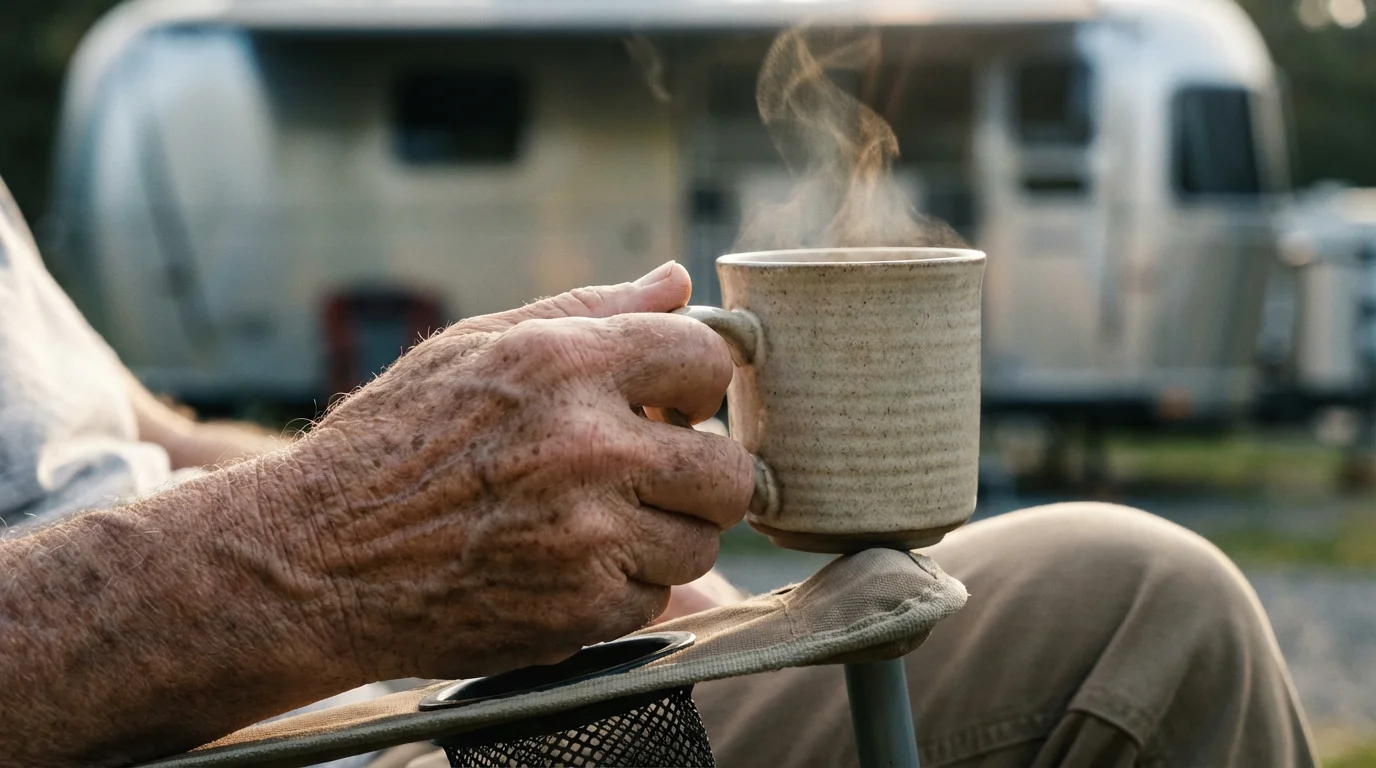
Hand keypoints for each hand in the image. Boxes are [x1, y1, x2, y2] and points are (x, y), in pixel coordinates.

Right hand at [275, 262, 754, 682]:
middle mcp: (589, 448)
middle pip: (731, 471)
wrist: (314, 562)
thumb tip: (677, 282)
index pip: (707, 361)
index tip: (672, 405)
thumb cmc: (390, 443)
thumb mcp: (475, 346)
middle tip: (653, 477)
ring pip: (699, 542)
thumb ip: (589, 311)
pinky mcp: (581, 612)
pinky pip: (653, 599)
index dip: (696, 385)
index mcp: (566, 365)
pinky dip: (621, 589)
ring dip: (662, 535)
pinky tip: (561, 567)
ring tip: (593, 523)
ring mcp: (589, 538)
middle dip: (701, 474)